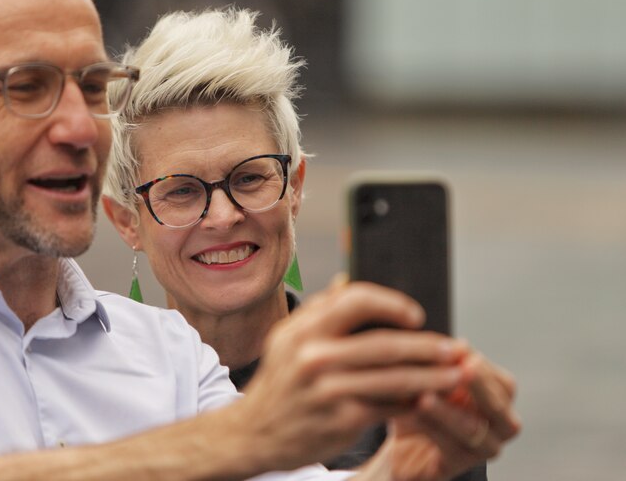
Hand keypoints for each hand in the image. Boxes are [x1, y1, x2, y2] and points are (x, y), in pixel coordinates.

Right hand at [234, 282, 469, 470]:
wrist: (254, 432)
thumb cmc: (279, 382)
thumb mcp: (286, 338)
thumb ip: (319, 309)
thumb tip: (346, 279)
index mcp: (303, 329)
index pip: (356, 301)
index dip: (392, 304)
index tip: (415, 315)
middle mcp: (314, 357)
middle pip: (384, 344)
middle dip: (427, 346)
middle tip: (455, 347)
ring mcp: (328, 391)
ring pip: (394, 379)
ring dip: (432, 377)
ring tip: (456, 375)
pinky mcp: (341, 421)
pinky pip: (388, 408)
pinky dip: (412, 404)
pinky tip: (429, 400)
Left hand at [383, 350, 520, 480]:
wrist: (400, 445)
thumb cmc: (420, 406)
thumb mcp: (429, 378)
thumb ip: (444, 363)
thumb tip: (459, 345)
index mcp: (498, 402)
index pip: (503, 383)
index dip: (483, 367)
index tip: (461, 348)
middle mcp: (498, 428)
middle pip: (497, 407)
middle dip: (479, 386)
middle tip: (462, 367)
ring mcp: (483, 450)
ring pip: (472, 429)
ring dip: (448, 410)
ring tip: (426, 397)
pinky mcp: (458, 467)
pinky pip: (449, 447)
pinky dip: (431, 427)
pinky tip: (414, 413)